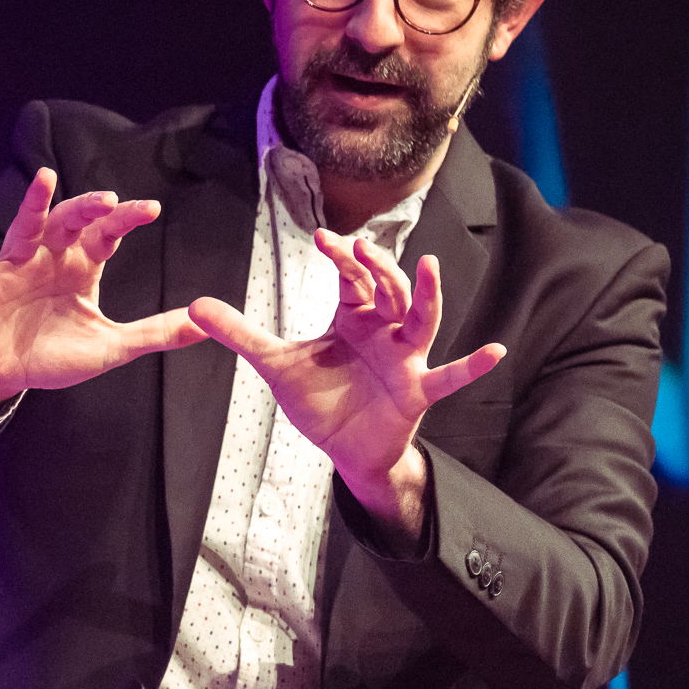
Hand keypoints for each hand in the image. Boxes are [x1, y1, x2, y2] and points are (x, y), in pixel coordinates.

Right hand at [0, 166, 206, 421]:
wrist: (4, 376)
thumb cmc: (52, 353)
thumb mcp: (110, 347)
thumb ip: (154, 333)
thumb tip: (204, 323)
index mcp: (80, 267)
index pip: (106, 234)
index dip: (124, 220)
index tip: (149, 209)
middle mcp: (49, 257)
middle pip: (70, 222)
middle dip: (88, 209)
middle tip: (107, 201)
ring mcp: (14, 266)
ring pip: (27, 226)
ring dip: (34, 203)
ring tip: (44, 176)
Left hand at [189, 230, 503, 511]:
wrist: (343, 449)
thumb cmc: (321, 400)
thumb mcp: (274, 365)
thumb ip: (239, 334)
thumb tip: (193, 307)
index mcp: (354, 318)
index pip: (351, 279)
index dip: (342, 259)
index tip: (326, 239)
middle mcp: (384, 331)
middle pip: (387, 289)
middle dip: (376, 267)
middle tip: (361, 246)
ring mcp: (406, 359)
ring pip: (420, 319)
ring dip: (426, 293)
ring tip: (429, 266)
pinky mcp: (417, 392)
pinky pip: (448, 377)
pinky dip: (471, 365)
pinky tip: (495, 352)